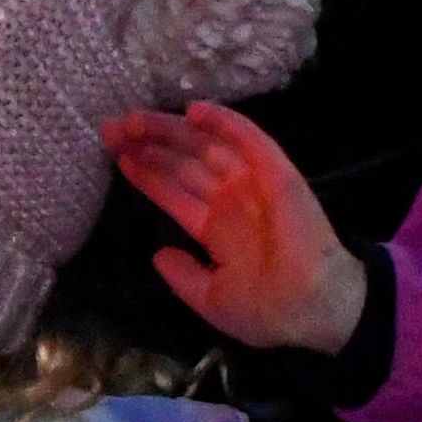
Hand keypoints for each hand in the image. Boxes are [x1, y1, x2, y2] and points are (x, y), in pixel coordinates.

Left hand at [103, 104, 367, 350]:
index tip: (117, 156)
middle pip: (184, 163)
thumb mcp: (211, 298)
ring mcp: (253, 184)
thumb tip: (158, 254)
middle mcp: (231, 200)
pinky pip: (251, 142)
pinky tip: (194, 110)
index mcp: (216, 228)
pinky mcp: (278, 175)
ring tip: (132, 120)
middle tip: (111, 129)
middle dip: (148, 145)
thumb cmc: (266, 311)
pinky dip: (225, 123)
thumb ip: (183, 276)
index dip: (147, 174)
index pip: (174, 192)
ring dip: (171, 130)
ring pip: (206, 147)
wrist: (311, 310)